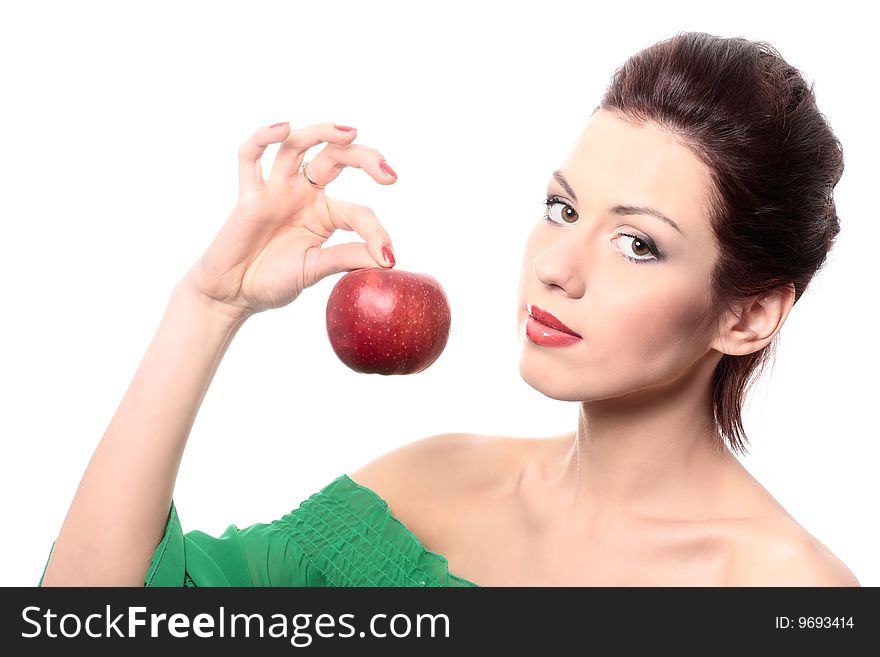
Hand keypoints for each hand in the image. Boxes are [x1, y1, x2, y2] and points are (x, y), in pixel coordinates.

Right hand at [183, 121, 397, 318]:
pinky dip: (263, 138)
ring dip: (323, 133)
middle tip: (388, 173)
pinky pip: (250, 158)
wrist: (234, 295)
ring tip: (349, 133)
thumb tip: (387, 257)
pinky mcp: (249, 196)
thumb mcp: (315, 269)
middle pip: (335, 158)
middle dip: (364, 158)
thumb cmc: (272, 280)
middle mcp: (303, 194)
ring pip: (298, 147)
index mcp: (325, 214)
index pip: (357, 211)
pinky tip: (283, 129)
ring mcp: (276, 191)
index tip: (389, 255)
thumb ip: (346, 258)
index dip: (375, 232)